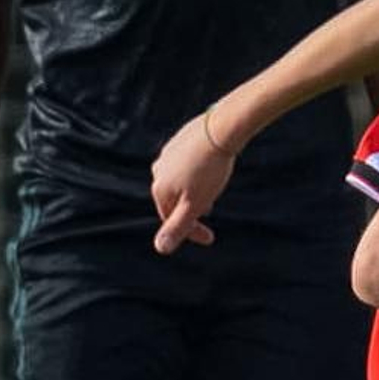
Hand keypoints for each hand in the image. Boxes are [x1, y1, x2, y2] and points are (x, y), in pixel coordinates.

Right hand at [152, 113, 235, 253]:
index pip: (171, 220)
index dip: (191, 232)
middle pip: (175, 200)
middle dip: (193, 210)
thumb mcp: (194, 204)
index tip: (210, 238)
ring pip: (180, 182)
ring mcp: (167, 154)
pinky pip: (186, 165)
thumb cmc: (209, 170)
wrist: (220, 130)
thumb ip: (179, 226)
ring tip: (212, 192)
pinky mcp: (179, 141)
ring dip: (195, 192)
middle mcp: (158, 171)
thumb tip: (160, 248)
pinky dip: (197, 174)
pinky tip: (209, 171)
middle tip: (211, 210)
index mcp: (159, 188)